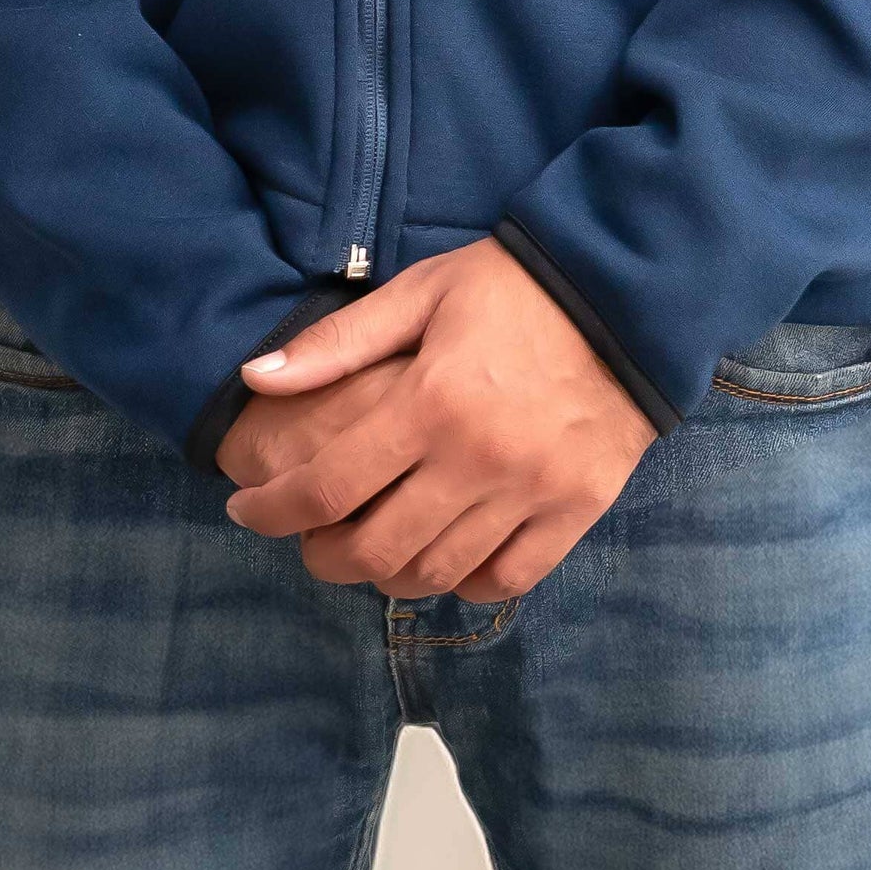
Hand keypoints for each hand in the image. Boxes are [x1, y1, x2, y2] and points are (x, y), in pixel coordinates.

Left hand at [219, 236, 657, 601]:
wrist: (625, 295)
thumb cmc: (512, 287)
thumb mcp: (420, 293)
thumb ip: (338, 343)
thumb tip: (256, 378)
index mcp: (429, 402)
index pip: (326, 486)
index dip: (269, 510)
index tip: (245, 510)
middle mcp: (476, 460)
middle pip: (375, 550)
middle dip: (320, 556)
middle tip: (307, 539)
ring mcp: (530, 493)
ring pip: (436, 574)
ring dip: (386, 575)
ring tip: (369, 549)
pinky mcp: (575, 511)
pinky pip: (507, 579)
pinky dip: (464, 582)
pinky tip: (444, 558)